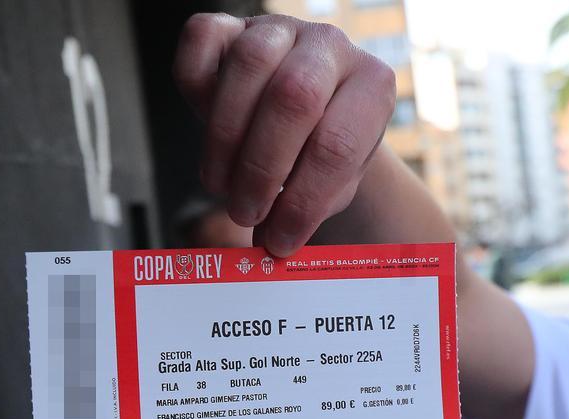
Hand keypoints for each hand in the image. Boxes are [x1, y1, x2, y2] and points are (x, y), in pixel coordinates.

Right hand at [174, 13, 396, 255]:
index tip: (281, 239)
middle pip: (294, 98)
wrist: (304, 114)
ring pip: (248, 66)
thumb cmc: (322, 155)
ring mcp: (281, 29)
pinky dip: (197, 88)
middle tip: (245, 212)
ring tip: (222, 186)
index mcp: (372, 87)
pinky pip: (202, 41)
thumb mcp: (332, 186)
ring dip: (225, 140)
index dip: (303, 200)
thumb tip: (269, 246)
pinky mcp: (232, 23)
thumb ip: (308, 211)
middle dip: (262, 168)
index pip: (338, 143)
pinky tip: (205, 127)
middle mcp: (331, 48)